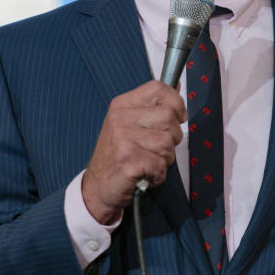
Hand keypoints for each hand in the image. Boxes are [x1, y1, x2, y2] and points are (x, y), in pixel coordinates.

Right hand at [82, 80, 186, 223]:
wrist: (96, 187)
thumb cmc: (116, 156)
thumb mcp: (129, 124)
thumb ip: (152, 106)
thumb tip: (176, 86)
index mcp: (123, 105)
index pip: (158, 88)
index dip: (176, 103)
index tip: (178, 117)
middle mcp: (120, 118)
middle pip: (168, 116)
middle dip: (172, 137)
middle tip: (158, 148)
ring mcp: (122, 139)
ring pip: (167, 142)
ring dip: (165, 158)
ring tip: (149, 162)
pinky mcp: (128, 160)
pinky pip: (160, 164)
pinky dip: (158, 175)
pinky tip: (145, 175)